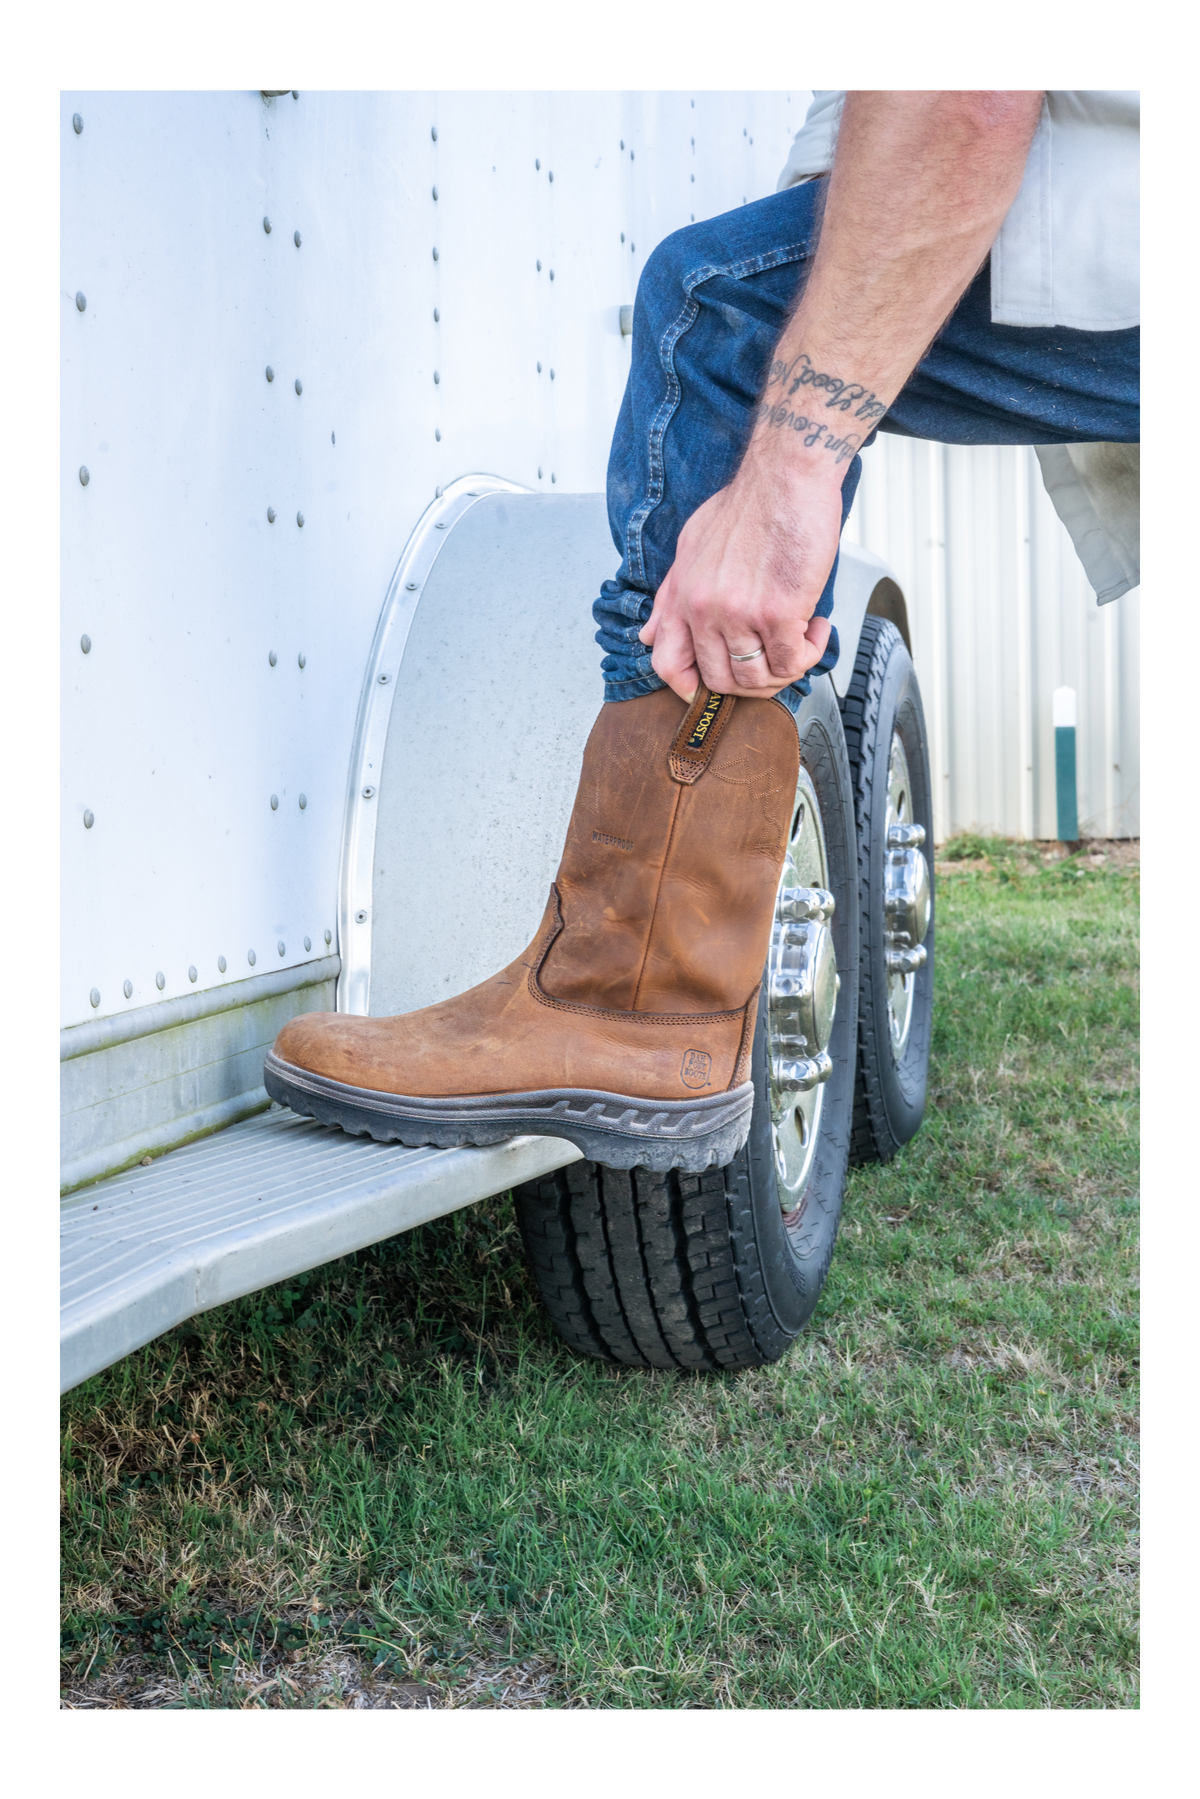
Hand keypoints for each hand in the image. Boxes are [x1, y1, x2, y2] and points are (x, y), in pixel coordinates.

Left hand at [639, 454, 841, 703]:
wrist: (786, 475)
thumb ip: (670, 596)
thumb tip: (650, 635)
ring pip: (758, 678)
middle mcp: (705, 609)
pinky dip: (811, 652)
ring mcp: (740, 614)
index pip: (667, 665)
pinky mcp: (779, 612)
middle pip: (720, 682)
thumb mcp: (691, 545)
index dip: (689, 689)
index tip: (713, 691)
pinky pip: (794, 661)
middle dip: (753, 683)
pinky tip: (817, 627)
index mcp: (683, 596)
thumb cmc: (747, 504)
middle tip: (776, 661)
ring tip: (800, 640)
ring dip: (786, 669)